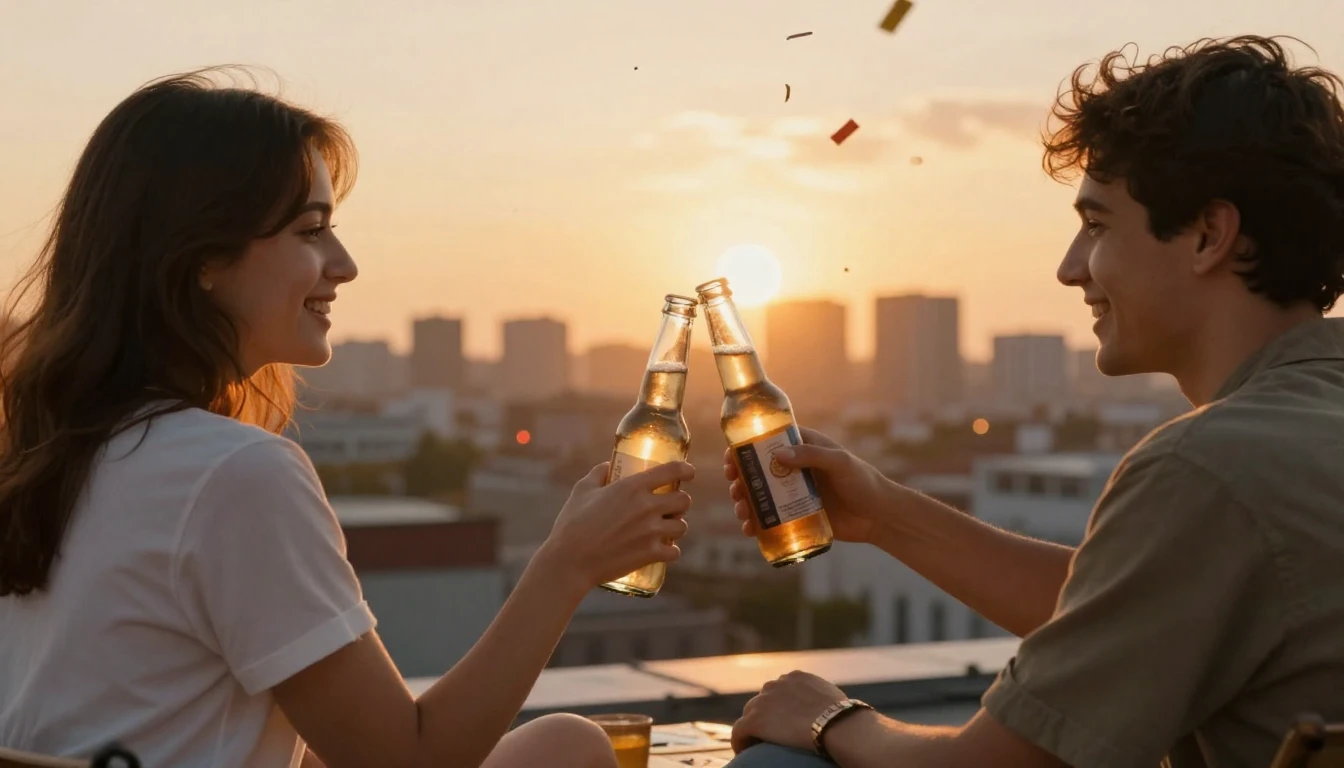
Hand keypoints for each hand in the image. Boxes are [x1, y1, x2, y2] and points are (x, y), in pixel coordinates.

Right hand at [537, 461, 694, 589]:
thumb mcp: (582, 490)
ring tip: (667, 528)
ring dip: (676, 526)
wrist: (569, 561)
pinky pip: (675, 552)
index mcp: (633, 487)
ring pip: (682, 526)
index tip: (688, 472)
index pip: (673, 471)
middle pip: (684, 500)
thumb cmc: (572, 524)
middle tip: (671, 505)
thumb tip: (608, 465)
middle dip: (680, 501)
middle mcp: (647, 507)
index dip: (686, 470)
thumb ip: (598, 474)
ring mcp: (652, 532)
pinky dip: (671, 551)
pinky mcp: (651, 554)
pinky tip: (665, 549)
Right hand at [723, 428, 886, 543]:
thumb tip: (778, 454)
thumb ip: (812, 455)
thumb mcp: (840, 463)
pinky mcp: (797, 515)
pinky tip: (750, 530)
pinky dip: (757, 523)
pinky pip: (771, 518)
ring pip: (760, 496)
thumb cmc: (864, 482)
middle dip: (740, 481)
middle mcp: (794, 469)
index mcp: (802, 447)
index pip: (766, 443)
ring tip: (743, 514)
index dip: (744, 450)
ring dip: (745, 503)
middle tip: (736, 491)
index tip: (731, 460)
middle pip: (757, 472)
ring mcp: (794, 493)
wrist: (880, 517)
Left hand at [731, 671, 848, 753]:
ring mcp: (763, 701)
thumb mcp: (832, 697)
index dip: (779, 707)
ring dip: (753, 729)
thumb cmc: (844, 717)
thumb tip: (826, 709)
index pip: (779, 690)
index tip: (784, 722)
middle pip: (762, 701)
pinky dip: (740, 742)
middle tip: (772, 736)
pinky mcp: (755, 720)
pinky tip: (744, 752)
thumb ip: (820, 698)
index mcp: (795, 677)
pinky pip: (739, 731)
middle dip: (766, 716)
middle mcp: (776, 684)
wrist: (836, 724)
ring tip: (758, 746)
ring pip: (749, 715)